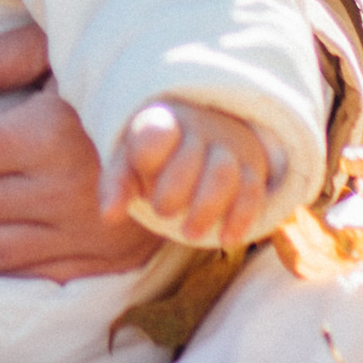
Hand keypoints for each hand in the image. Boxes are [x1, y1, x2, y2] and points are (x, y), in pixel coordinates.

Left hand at [104, 98, 280, 247]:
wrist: (208, 134)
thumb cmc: (159, 156)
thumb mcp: (132, 163)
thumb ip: (117, 185)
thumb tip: (109, 216)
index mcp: (160, 122)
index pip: (154, 133)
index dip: (148, 156)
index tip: (142, 174)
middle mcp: (197, 130)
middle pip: (190, 158)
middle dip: (174, 192)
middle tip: (162, 212)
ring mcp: (228, 148)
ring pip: (223, 174)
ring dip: (206, 209)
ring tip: (190, 234)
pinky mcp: (252, 169)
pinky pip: (253, 191)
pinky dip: (241, 218)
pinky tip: (228, 239)